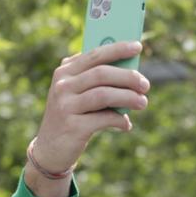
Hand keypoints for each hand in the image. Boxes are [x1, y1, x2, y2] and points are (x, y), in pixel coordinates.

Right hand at [25, 41, 150, 196]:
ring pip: (104, 95)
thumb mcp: (77, 95)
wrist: (50, 149)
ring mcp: (65, 106)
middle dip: (128, 77)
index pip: (94, 54)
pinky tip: (126, 125)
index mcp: (64, 72)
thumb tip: (131, 72)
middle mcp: (62, 86)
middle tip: (145, 84)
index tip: (137, 46)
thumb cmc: (72, 116)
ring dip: (128, 98)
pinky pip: (103, 119)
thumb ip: (96, 82)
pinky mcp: (72, 126)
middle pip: (102, 73)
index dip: (117, 49)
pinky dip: (119, 120)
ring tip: (143, 103)